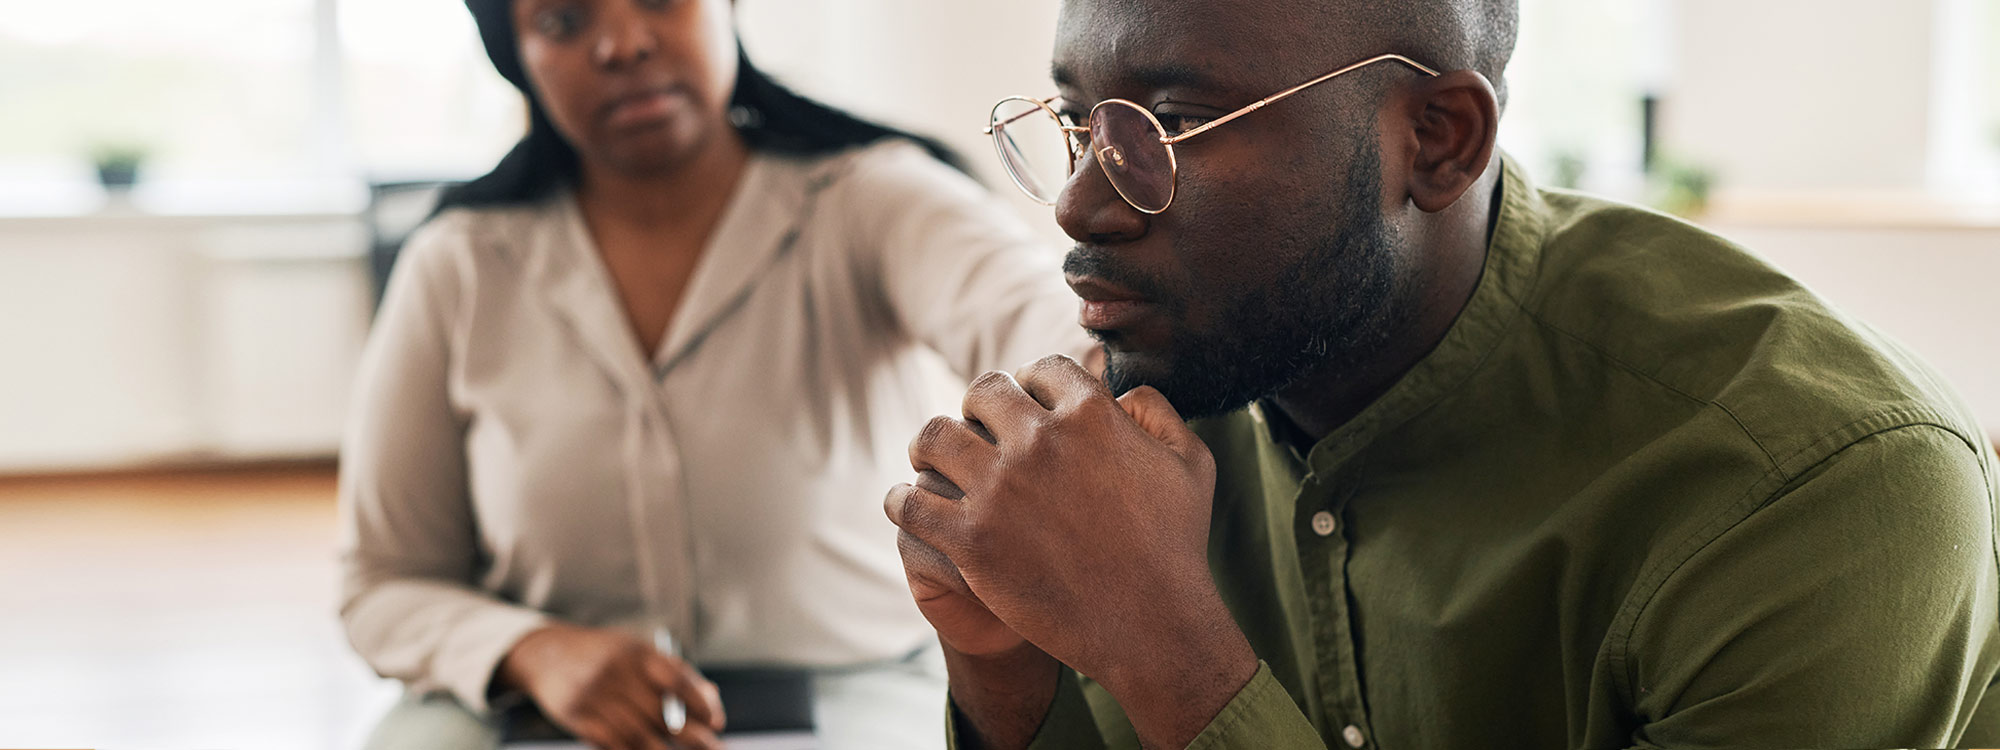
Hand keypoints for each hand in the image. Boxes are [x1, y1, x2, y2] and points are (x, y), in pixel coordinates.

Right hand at [497, 623, 725, 749]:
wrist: (546, 653)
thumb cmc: (604, 656)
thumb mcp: (635, 652)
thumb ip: (672, 673)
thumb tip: (710, 699)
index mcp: (636, 652)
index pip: (676, 679)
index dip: (700, 703)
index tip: (716, 722)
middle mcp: (616, 673)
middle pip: (662, 713)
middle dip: (693, 737)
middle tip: (713, 749)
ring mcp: (594, 696)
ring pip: (638, 735)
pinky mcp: (577, 717)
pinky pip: (612, 743)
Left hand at [885, 355, 1255, 747]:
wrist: (1152, 626)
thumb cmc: (1176, 547)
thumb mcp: (1191, 463)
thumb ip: (1158, 412)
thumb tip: (1122, 392)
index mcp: (1091, 414)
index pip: (1041, 369)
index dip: (1032, 382)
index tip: (1026, 403)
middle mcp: (1040, 441)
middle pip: (983, 393)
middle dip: (979, 407)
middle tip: (975, 430)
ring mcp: (1000, 490)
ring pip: (934, 437)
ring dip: (931, 445)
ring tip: (930, 460)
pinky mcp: (972, 539)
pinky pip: (911, 502)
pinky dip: (903, 499)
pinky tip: (908, 503)